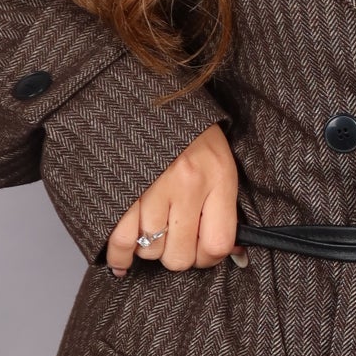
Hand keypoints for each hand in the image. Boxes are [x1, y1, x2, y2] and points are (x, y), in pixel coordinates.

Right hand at [104, 124, 245, 273]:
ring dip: (149, 249)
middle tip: (174, 241)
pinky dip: (118, 257)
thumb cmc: (191, 133)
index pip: (217, 244)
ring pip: (150, 250)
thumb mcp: (221, 163)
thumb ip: (226, 208)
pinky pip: (119, 239)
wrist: (153, 93)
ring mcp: (152, 187)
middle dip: (176, 255)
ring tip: (151, 232)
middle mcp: (187, 185)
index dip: (208, 259)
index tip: (201, 252)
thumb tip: (236, 254)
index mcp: (217, 177)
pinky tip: (122, 263)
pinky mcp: (122, 186)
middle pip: (180, 255)